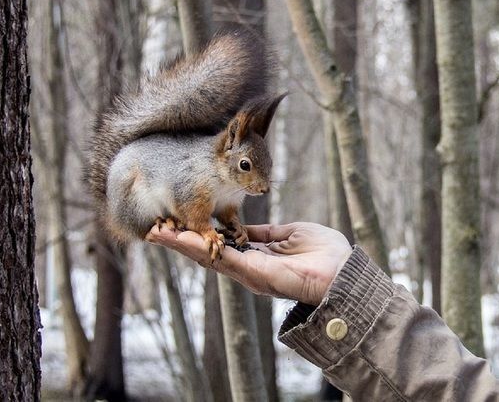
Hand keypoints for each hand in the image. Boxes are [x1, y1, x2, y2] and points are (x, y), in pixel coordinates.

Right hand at [146, 222, 351, 305]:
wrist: (344, 273)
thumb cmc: (324, 254)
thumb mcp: (289, 233)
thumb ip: (264, 233)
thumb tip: (244, 229)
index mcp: (256, 256)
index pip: (219, 244)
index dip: (198, 234)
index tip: (177, 222)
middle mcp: (247, 267)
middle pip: (207, 252)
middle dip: (180, 241)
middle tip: (155, 229)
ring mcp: (249, 273)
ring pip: (208, 257)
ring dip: (182, 245)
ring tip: (158, 232)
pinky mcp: (255, 274)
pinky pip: (223, 259)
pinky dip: (201, 249)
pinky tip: (182, 239)